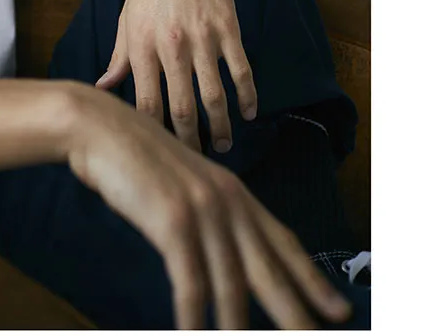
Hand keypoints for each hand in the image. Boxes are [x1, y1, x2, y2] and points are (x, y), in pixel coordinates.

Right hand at [66, 86, 351, 328]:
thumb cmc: (136, 157)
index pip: (284, 243)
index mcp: (234, 192)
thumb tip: (229, 248)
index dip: (312, 280)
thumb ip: (212, 211)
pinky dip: (193, 317)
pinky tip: (191, 334)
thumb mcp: (186, 182)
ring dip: (237, 330)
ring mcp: (202, 210)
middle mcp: (227, 201)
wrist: (101, 126)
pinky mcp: (173, 220)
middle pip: (270, 272)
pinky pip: (192, 283)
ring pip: (233, 287)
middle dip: (295, 314)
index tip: (339, 311)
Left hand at [94, 0, 256, 152]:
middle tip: (196, 160)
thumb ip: (118, 57)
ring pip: (214, 96)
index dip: (154, 134)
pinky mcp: (228, 28)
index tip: (160, 153)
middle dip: (190, 141)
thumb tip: (103, 87)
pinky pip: (241, 71)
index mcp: (142, 46)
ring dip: (222, 126)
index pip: (146, 104)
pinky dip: (248, 96)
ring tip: (225, 144)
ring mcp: (202, 38)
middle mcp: (171, 46)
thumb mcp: (127, 18)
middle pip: (182, 109)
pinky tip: (249, 112)